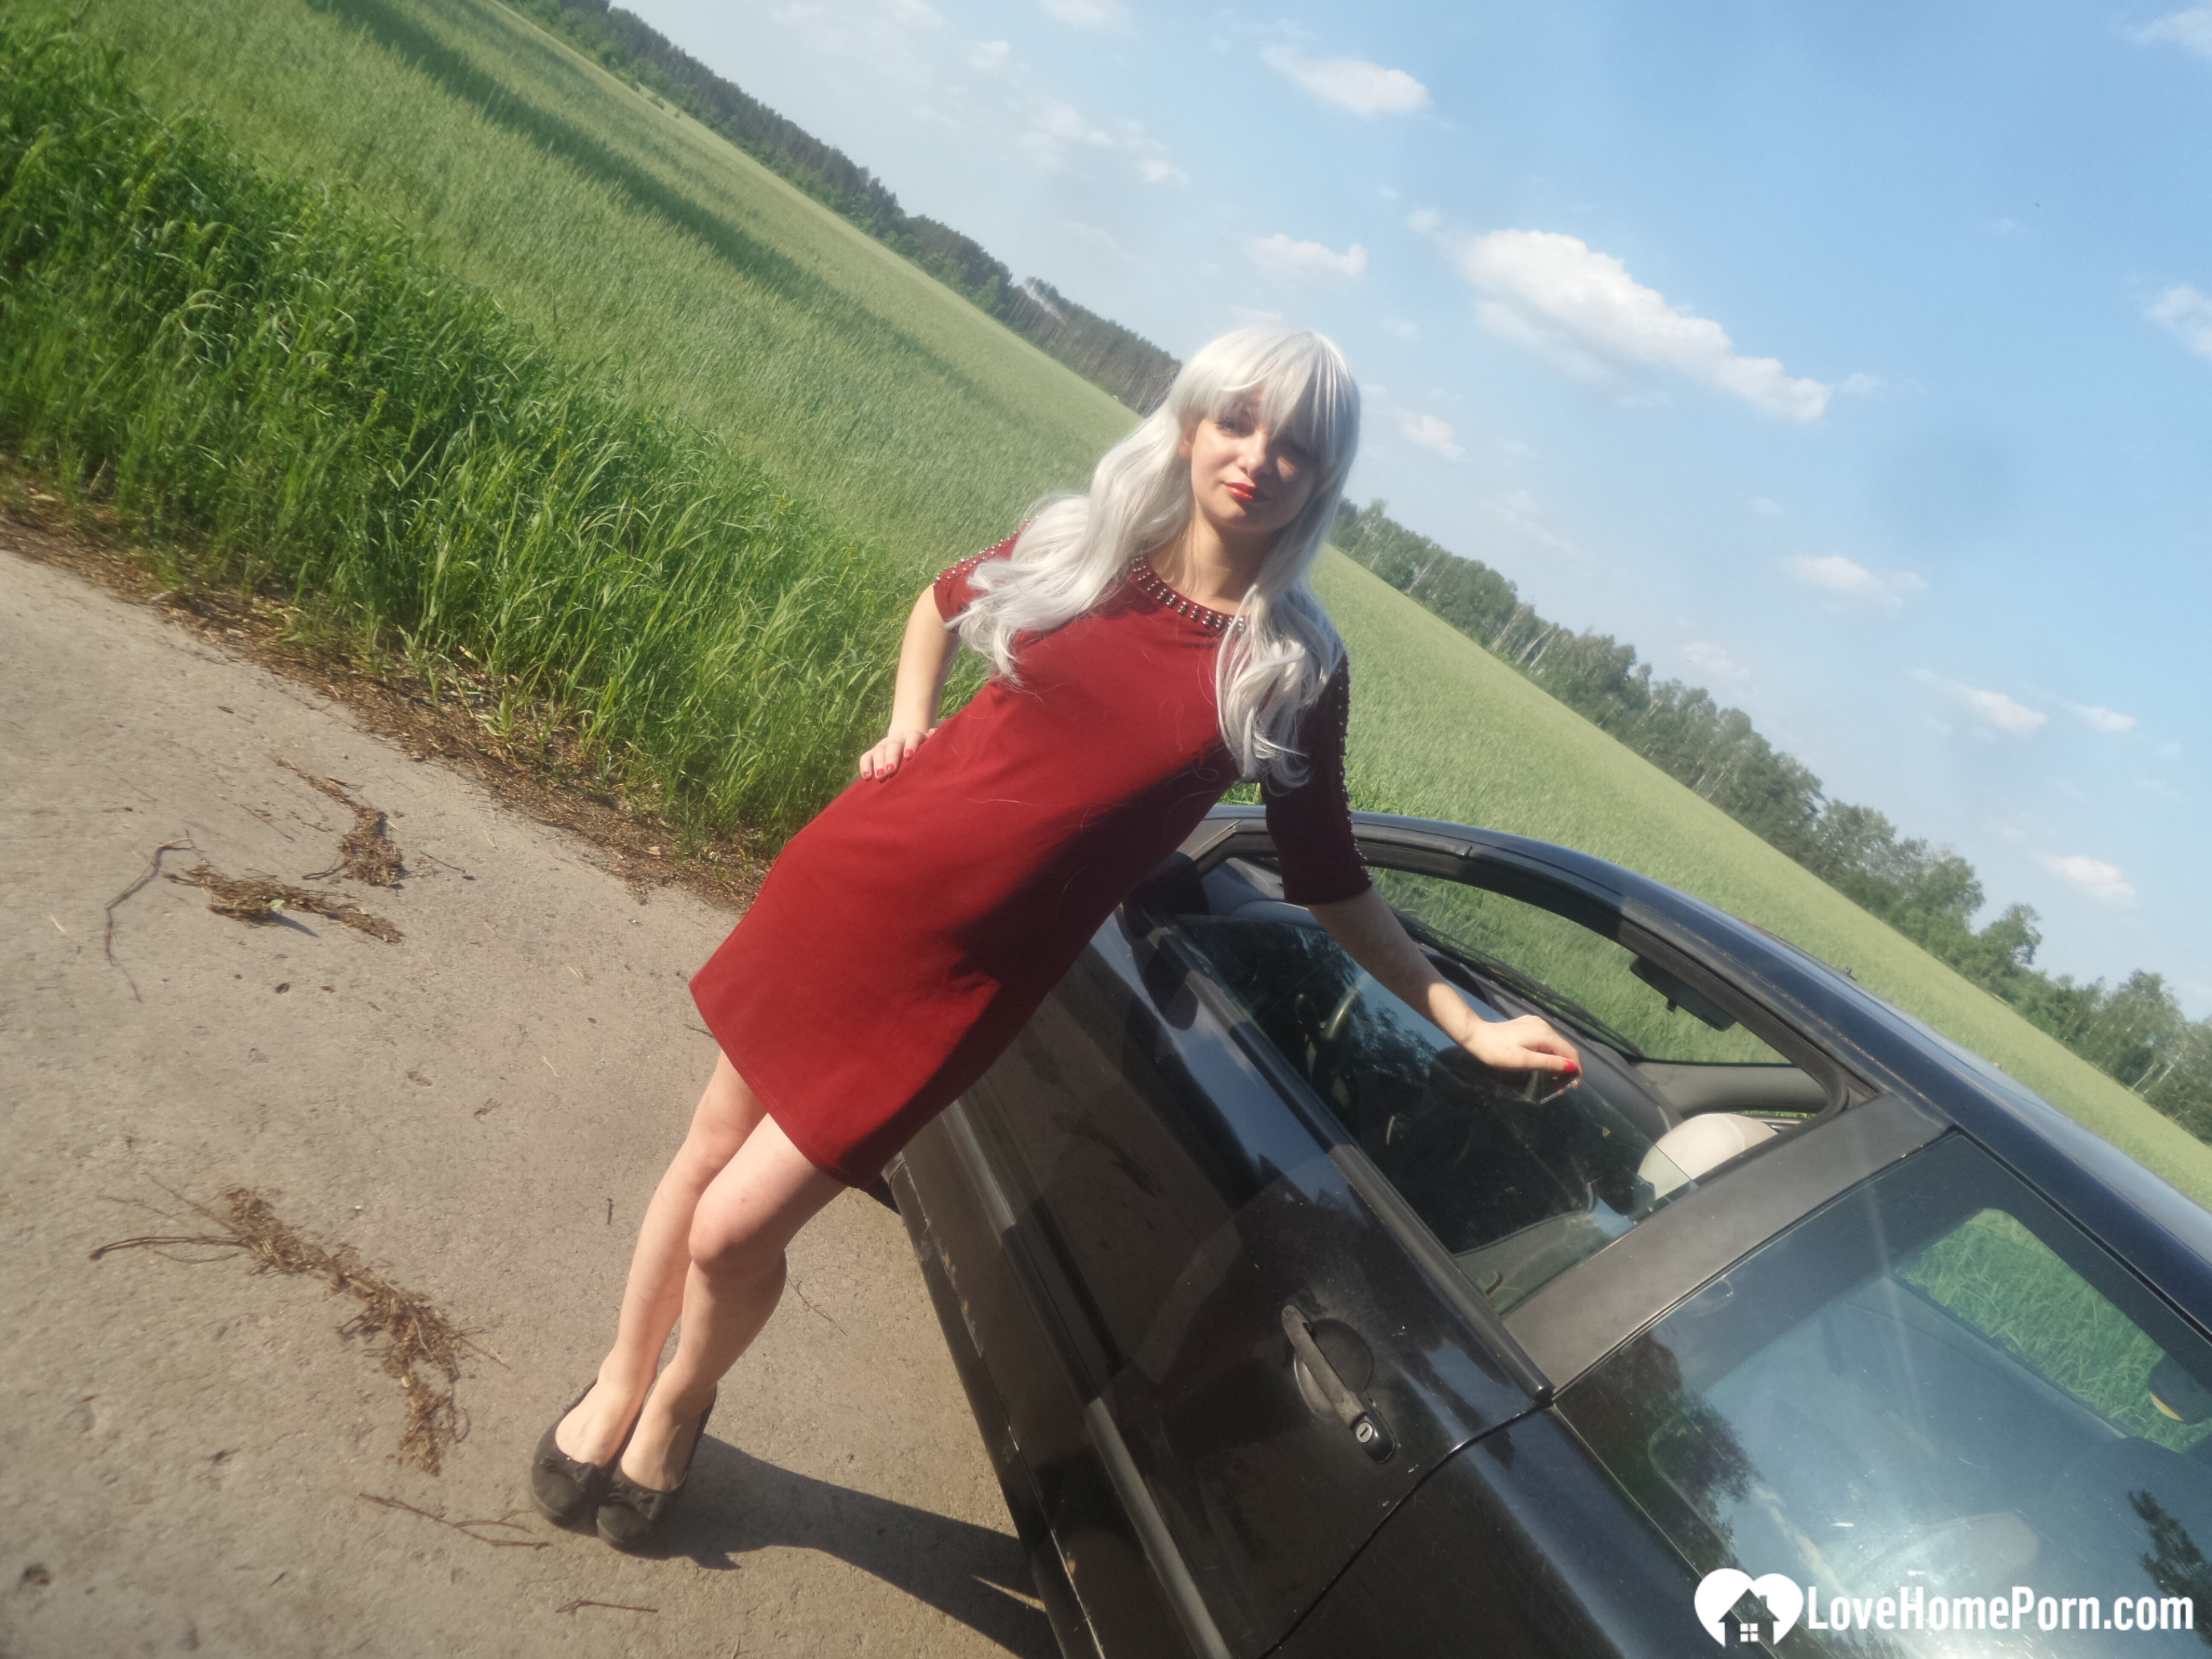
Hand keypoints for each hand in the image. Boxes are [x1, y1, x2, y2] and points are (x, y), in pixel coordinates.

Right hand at [859, 724, 931, 780]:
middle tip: (891, 770)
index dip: (911, 745)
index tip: (909, 756)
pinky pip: (866, 756)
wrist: (907, 743)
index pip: (913, 737)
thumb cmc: (923, 751)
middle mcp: (898, 739)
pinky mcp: (874, 752)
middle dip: (891, 757)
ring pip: (879, 750)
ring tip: (879, 776)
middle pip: (893, 745)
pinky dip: (865, 765)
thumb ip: (934, 741)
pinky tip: (867, 777)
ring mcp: (884, 744)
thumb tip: (933, 731)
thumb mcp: (930, 746)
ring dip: (878, 763)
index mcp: (913, 736)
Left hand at [1453, 1012, 1580, 1085]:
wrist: (1476, 1035)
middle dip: (1568, 1067)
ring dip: (1559, 1061)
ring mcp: (1536, 1024)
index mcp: (1545, 1034)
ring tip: (1556, 1079)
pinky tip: (1545, 1064)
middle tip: (1564, 1087)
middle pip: (1565, 1048)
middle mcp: (1544, 1026)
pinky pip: (1546, 1041)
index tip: (1575, 1086)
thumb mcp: (1524, 1061)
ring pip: (1556, 1045)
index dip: (1577, 1069)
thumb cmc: (1498, 1052)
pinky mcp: (1529, 1025)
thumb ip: (1549, 1063)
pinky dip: (1550, 1053)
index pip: (1571, 1052)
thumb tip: (1572, 1067)